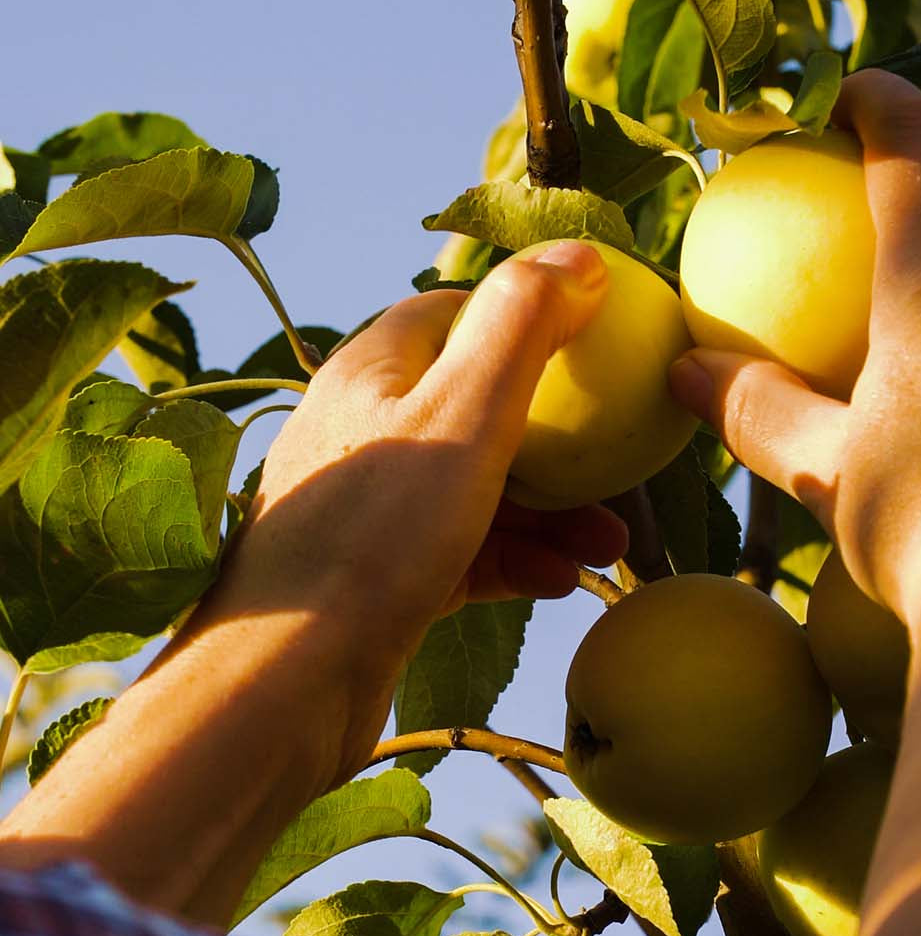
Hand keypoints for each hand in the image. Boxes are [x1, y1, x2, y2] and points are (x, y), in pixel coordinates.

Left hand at [214, 240, 627, 653]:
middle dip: (558, 440)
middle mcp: (367, 429)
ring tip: (607, 545)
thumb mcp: (465, 413)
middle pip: (480, 407)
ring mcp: (370, 505)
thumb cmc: (375, 535)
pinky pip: (461, 549)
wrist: (285, 682)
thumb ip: (520, 325)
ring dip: (549, 511)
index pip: (459, 313)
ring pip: (478, 487)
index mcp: (374, 370)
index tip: (597, 348)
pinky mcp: (377, 573)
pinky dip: (513, 559)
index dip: (531, 321)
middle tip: (620, 472)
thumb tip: (578, 254)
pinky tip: (558, 582)